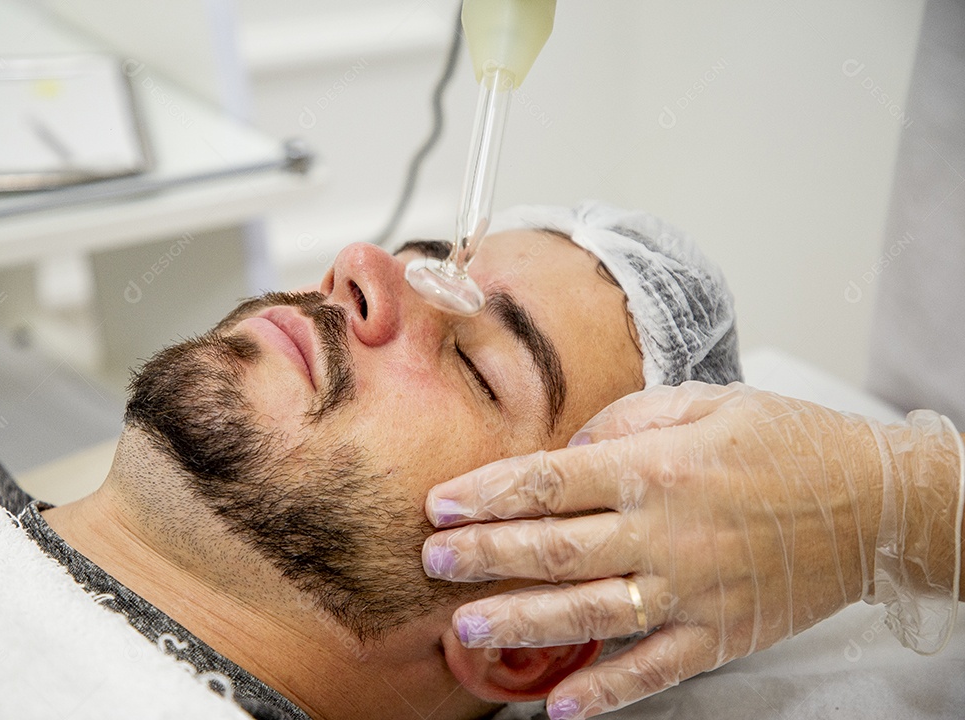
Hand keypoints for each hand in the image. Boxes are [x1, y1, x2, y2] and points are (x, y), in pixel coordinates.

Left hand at [422, 382, 962, 718]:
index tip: (442, 504)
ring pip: (592, 612)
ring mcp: (693, 590)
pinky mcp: (721, 634)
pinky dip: (608, 690)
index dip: (489, 493)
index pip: (551, 481)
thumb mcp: (705, 401)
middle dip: (487, 554)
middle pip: (557, 547)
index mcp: (657, 468)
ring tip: (468, 627)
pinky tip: (560, 704)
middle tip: (433, 562)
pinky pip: (655, 669)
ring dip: (525, 621)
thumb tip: (566, 450)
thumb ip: (626, 420)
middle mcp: (666, 532)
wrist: (875, 501)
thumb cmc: (787, 441)